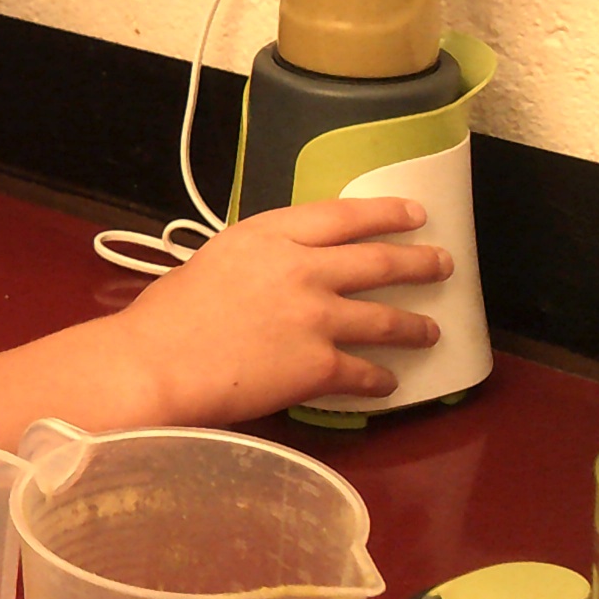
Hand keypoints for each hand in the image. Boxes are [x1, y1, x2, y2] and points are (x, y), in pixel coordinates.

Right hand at [109, 197, 448, 424]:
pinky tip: (387, 385)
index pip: (342, 215)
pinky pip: (365, 372)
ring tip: (431, 331)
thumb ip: (253, 263)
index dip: (384, 213)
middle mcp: (303, 268)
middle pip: (378, 260)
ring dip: (414, 326)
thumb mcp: (211, 262)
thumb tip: (269, 280)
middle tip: (441, 264)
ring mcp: (317, 317)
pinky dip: (380, 380)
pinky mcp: (321, 365)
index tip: (414, 213)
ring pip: (385, 318)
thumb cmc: (164, 317)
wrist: (158, 365)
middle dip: (418, 261)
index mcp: (268, 235)